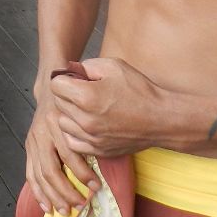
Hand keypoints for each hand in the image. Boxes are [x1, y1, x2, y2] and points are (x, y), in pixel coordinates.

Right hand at [25, 96, 98, 213]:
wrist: (51, 87)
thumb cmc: (74, 100)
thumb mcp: (84, 108)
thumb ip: (91, 129)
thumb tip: (108, 152)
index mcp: (58, 121)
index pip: (70, 154)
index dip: (83, 173)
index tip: (97, 186)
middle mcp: (43, 131)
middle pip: (52, 169)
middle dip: (66, 190)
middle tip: (81, 204)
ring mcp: (33, 140)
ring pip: (40, 174)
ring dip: (53, 196)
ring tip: (66, 210)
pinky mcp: (29, 146)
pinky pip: (31, 173)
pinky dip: (38, 192)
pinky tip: (46, 206)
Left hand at [49, 57, 166, 157]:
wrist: (161, 119)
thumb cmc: (139, 90)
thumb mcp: (113, 66)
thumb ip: (87, 66)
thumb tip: (70, 70)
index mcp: (86, 96)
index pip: (55, 85)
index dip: (64, 78)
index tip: (76, 79)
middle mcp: (85, 119)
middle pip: (58, 103)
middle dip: (67, 95)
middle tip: (84, 92)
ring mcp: (91, 138)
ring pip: (62, 123)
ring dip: (70, 114)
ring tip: (86, 108)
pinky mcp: (97, 150)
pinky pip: (72, 142)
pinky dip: (75, 133)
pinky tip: (87, 124)